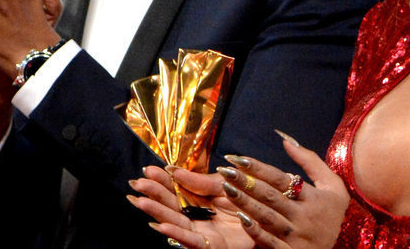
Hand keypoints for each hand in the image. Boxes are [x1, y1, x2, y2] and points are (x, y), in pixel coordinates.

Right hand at [128, 165, 251, 248]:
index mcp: (199, 201)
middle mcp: (197, 217)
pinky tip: (162, 225)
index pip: (175, 190)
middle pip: (171, 206)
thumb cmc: (248, 202)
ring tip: (141, 202)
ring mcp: (202, 232)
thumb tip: (173, 170)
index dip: (162, 181)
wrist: (271, 219)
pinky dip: (176, 234)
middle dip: (154, 195)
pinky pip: (192, 241)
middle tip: (138, 183)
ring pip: (175, 223)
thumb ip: (199, 181)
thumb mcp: (224, 185)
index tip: (148, 170)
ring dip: (157, 213)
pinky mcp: (212, 245)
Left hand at [212, 134, 348, 248]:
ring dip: (246, 202)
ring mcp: (297, 236)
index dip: (258, 167)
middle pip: (271, 196)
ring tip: (226, 189)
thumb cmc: (333, 213)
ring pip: (267, 217)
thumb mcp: (332, 185)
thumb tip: (285, 139)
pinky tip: (241, 218)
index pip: (281, 178)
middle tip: (225, 170)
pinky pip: (270, 242)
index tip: (237, 158)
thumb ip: (310, 160)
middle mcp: (304, 216)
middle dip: (246, 182)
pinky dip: (256, 231)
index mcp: (313, 197)